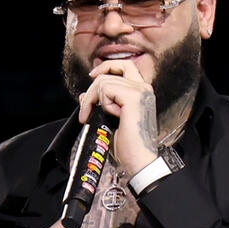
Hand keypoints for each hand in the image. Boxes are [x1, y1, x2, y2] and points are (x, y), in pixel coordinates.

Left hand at [76, 59, 159, 177]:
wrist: (139, 161)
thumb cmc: (128, 147)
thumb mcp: (109, 121)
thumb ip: (100, 104)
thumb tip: (85, 95)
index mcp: (142, 92)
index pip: (125, 66)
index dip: (107, 67)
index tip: (92, 76)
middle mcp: (143, 89)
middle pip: (111, 71)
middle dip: (94, 87)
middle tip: (86, 108)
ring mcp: (140, 92)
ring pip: (104, 81)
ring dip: (93, 100)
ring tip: (95, 117)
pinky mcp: (133, 98)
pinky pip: (106, 89)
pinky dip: (101, 102)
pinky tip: (109, 116)